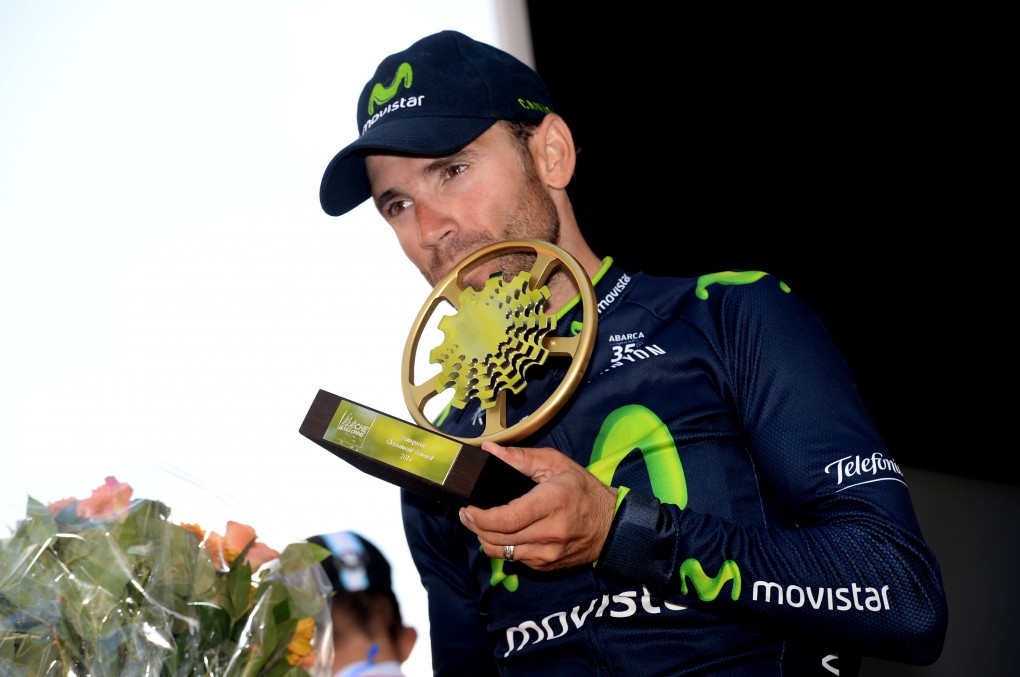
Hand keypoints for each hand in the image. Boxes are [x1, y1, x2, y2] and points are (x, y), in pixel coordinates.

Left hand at [458, 442, 617, 570]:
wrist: (611, 525)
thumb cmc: (583, 490)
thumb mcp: (556, 464)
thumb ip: (520, 458)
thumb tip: (490, 450)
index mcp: (551, 502)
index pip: (506, 519)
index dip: (480, 517)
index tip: (468, 507)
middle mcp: (549, 533)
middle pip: (498, 538)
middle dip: (475, 526)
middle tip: (466, 513)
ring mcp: (548, 554)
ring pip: (502, 553)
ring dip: (484, 539)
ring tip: (478, 523)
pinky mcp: (546, 566)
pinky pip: (514, 559)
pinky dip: (502, 547)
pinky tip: (501, 533)